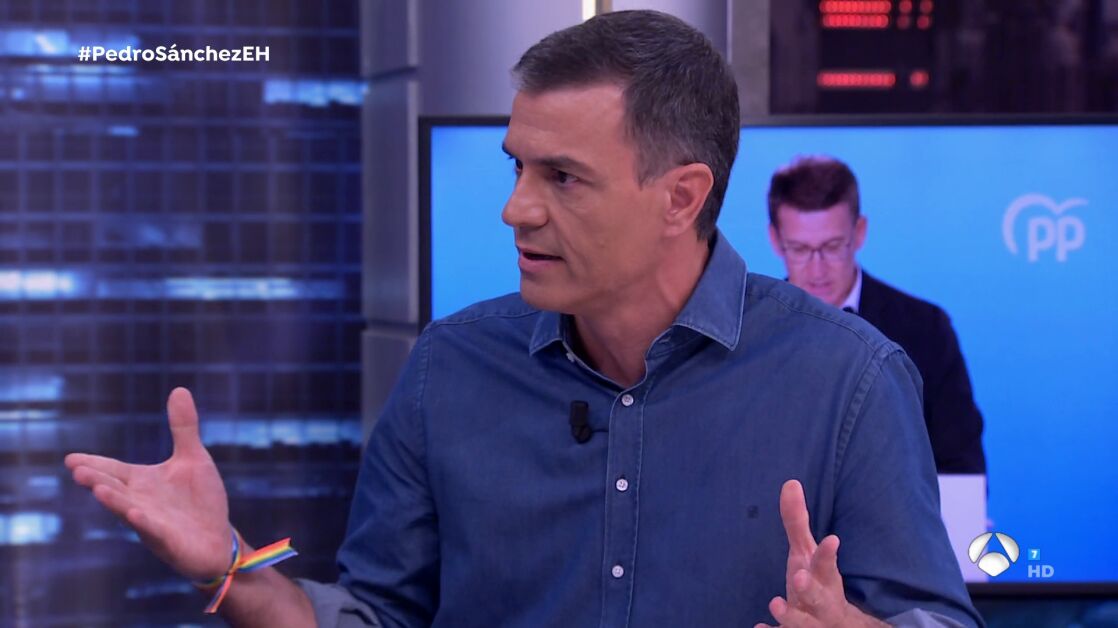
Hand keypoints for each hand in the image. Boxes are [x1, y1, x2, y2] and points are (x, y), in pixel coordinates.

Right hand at [65, 387, 232, 581]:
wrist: (218, 539)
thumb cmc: (200, 500)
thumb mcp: (193, 458)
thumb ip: (183, 427)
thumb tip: (179, 389)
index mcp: (142, 482)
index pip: (113, 471)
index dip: (94, 464)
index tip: (70, 458)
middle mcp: (140, 502)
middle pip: (115, 489)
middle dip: (97, 480)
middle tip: (76, 469)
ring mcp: (153, 523)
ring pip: (129, 511)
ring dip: (114, 501)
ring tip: (97, 489)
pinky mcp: (169, 541)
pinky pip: (154, 531)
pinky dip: (145, 522)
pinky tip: (134, 513)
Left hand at [755, 480, 885, 627]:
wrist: (833, 626)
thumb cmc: (817, 584)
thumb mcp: (806, 554)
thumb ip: (797, 523)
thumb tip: (789, 483)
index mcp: (825, 579)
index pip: (827, 565)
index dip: (828, 554)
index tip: (831, 539)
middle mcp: (821, 603)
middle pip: (820, 597)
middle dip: (811, 588)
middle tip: (799, 577)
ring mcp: (811, 623)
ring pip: (804, 623)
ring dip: (791, 614)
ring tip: (775, 603)